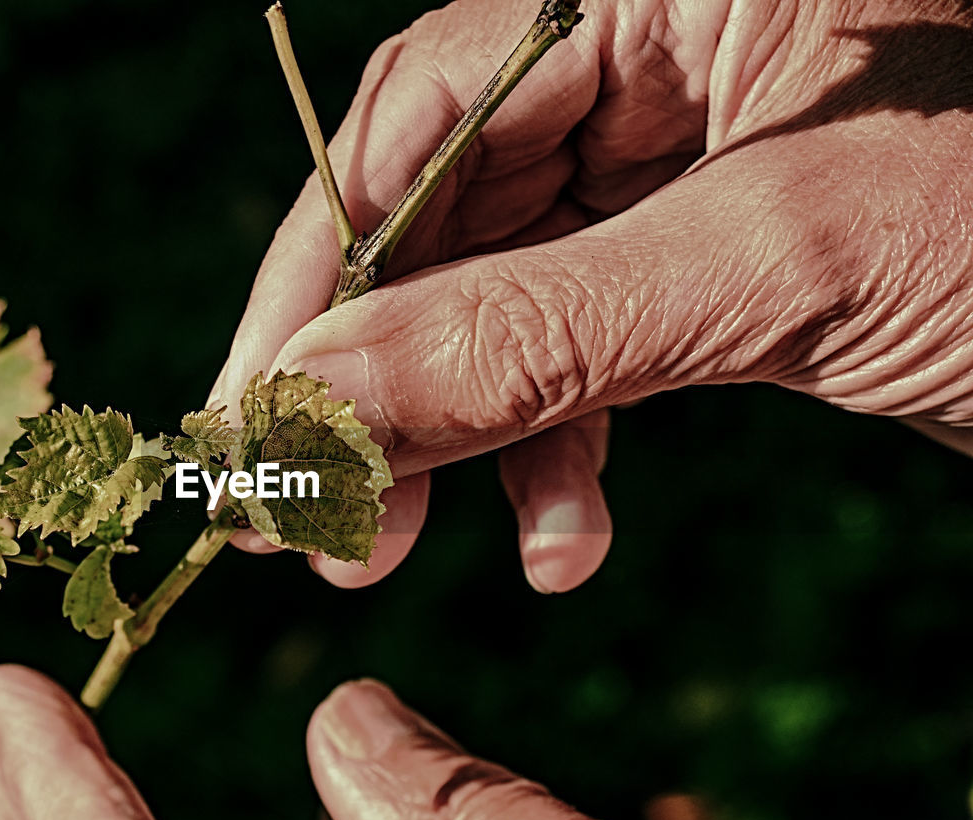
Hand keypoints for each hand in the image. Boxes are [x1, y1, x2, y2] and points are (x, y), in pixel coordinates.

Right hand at [211, 0, 972, 590]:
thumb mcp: (776, 264)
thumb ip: (532, 332)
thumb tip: (309, 410)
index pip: (408, 125)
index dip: (314, 281)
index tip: (250, 421)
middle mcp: (646, 57)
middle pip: (440, 228)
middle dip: (378, 387)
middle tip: (310, 524)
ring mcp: (677, 169)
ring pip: (504, 308)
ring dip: (461, 442)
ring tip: (412, 555)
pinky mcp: (713, 262)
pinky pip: (589, 353)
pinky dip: (562, 456)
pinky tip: (567, 548)